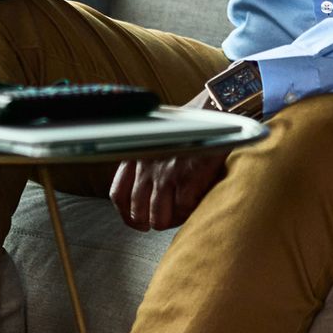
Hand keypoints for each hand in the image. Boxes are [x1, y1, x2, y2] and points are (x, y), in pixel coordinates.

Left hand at [109, 91, 230, 230]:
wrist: (213, 111)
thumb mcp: (158, 140)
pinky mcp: (187, 179)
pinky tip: (197, 201)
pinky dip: (190, 211)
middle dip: (151, 220)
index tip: (137, 221)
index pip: (119, 194)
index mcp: (137, 155)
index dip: (127, 214)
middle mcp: (147, 167)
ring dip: (171, 220)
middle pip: (137, 212)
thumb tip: (145, 193)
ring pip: (159, 219)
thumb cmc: (189, 126)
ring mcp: (166, 174)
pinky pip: (183, 210)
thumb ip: (147, 162)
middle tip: (166, 218)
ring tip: (183, 212)